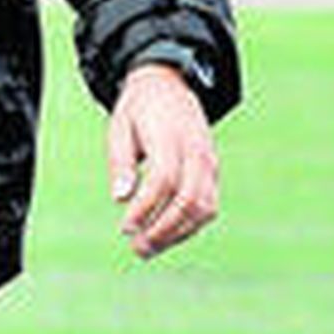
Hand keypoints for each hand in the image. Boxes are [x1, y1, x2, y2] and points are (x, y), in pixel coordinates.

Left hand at [107, 64, 219, 259]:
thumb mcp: (119, 127)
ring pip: (204, 208)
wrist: (169, 85)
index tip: (126, 228)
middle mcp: (195, 151)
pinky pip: (209, 205)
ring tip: (149, 247)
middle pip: (188, 199)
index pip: (163, 180)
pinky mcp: (213, 170)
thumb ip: (120, 162)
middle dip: (163, 229)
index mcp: (169, 137)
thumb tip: (120, 199)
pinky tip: (168, 235)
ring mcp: (209, 162)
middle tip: (138, 248)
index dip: (146, 208)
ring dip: (178, 233)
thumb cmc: (138, 109)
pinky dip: (190, 225)